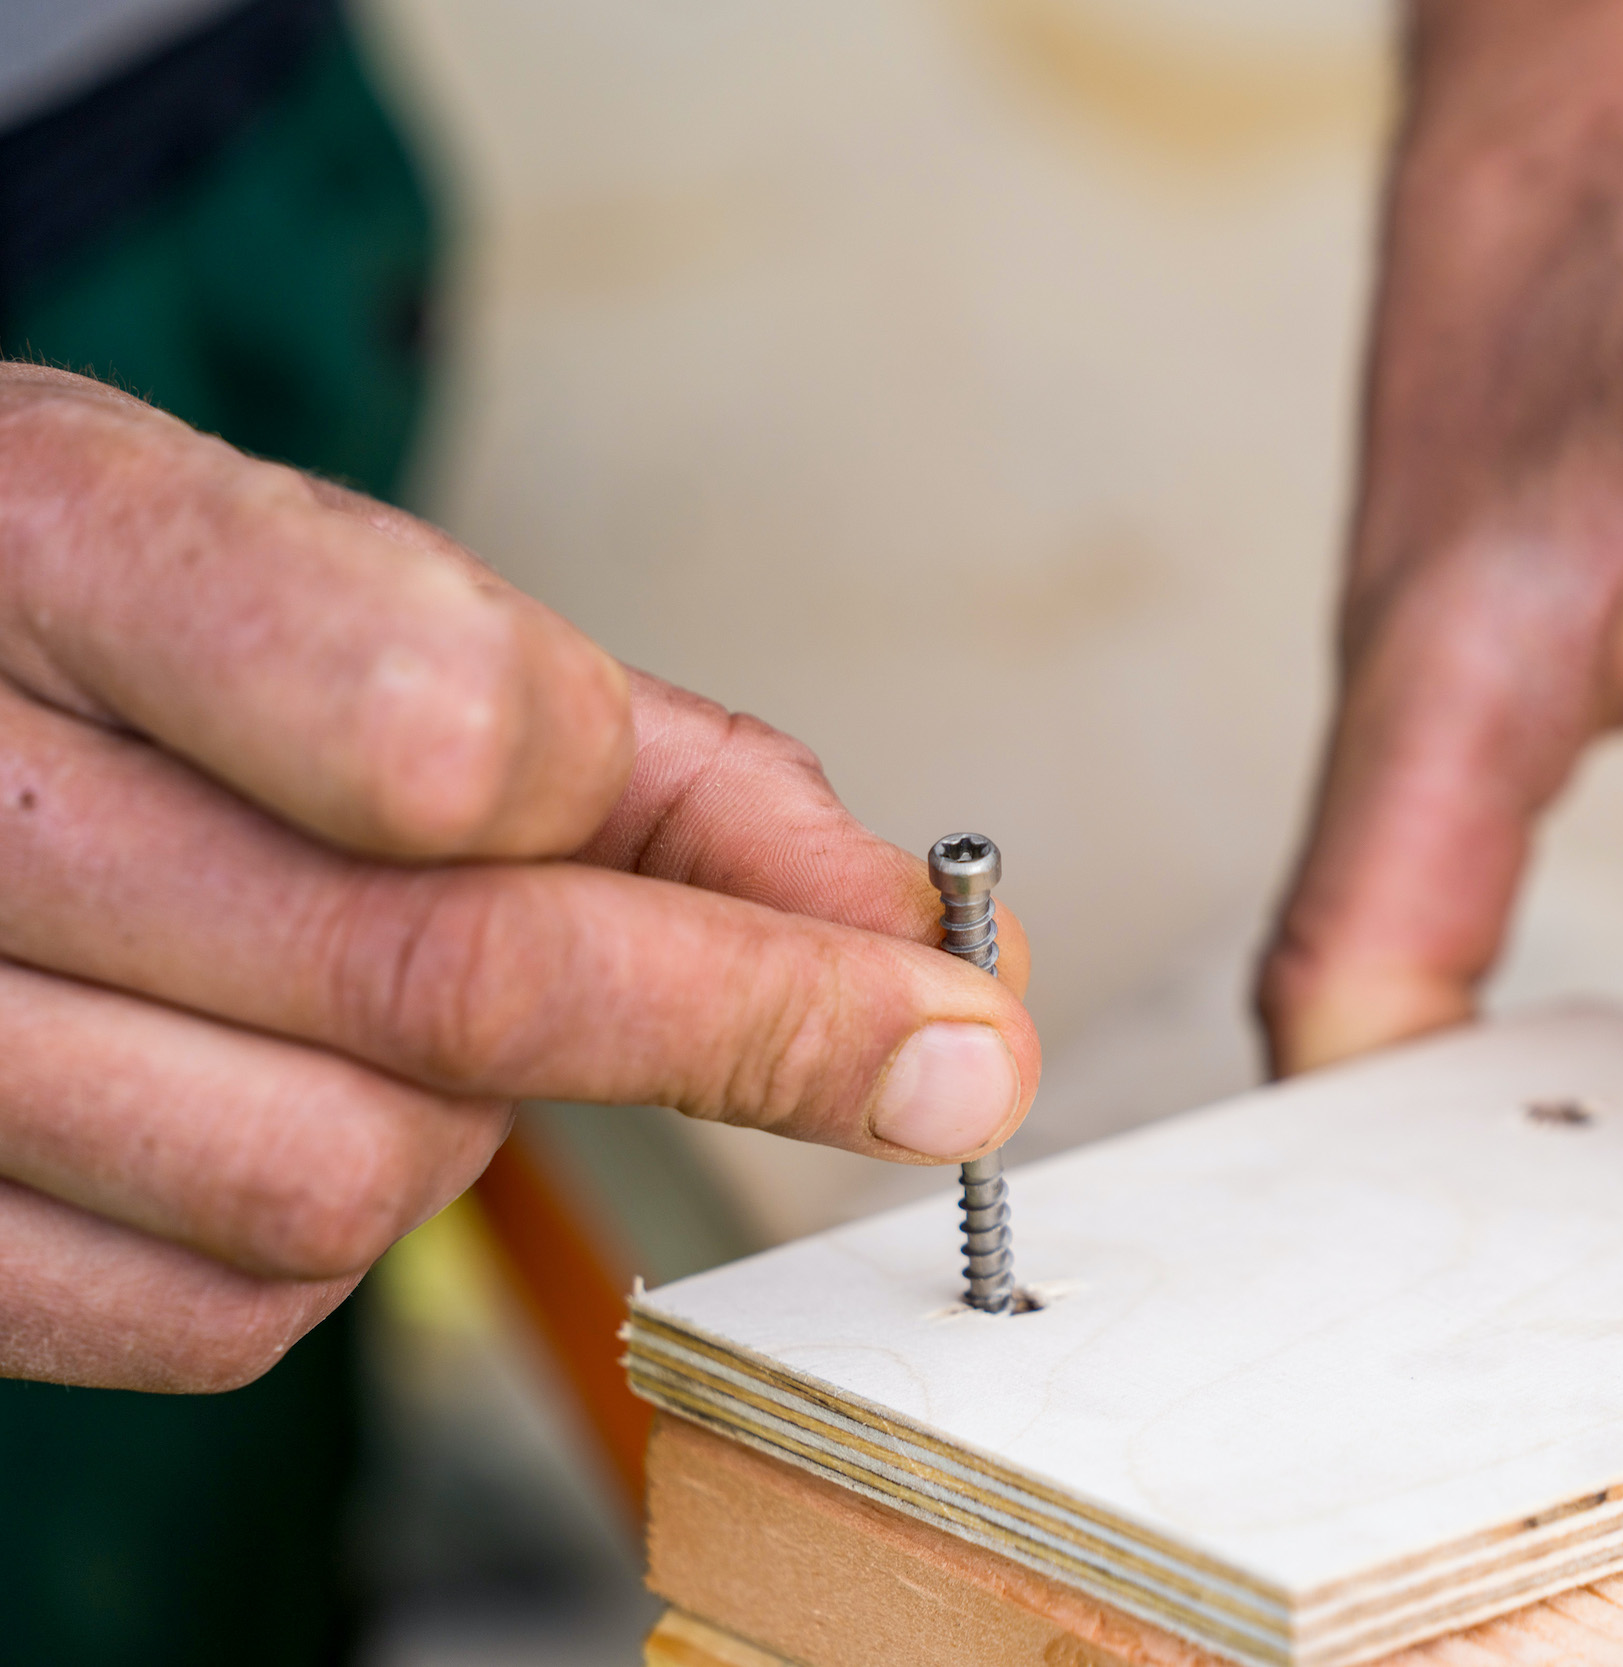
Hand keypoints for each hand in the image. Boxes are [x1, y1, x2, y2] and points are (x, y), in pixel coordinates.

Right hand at [0, 367, 1037, 1392]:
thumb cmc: (105, 631)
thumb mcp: (348, 590)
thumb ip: (628, 752)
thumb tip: (894, 924)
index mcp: (48, 543)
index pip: (447, 738)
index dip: (721, 875)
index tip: (930, 961)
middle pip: (440, 987)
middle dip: (748, 1028)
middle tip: (941, 1061)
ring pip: (339, 1183)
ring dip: (467, 1120)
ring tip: (410, 995)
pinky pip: (218, 1314)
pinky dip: (322, 1239)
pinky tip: (299, 1093)